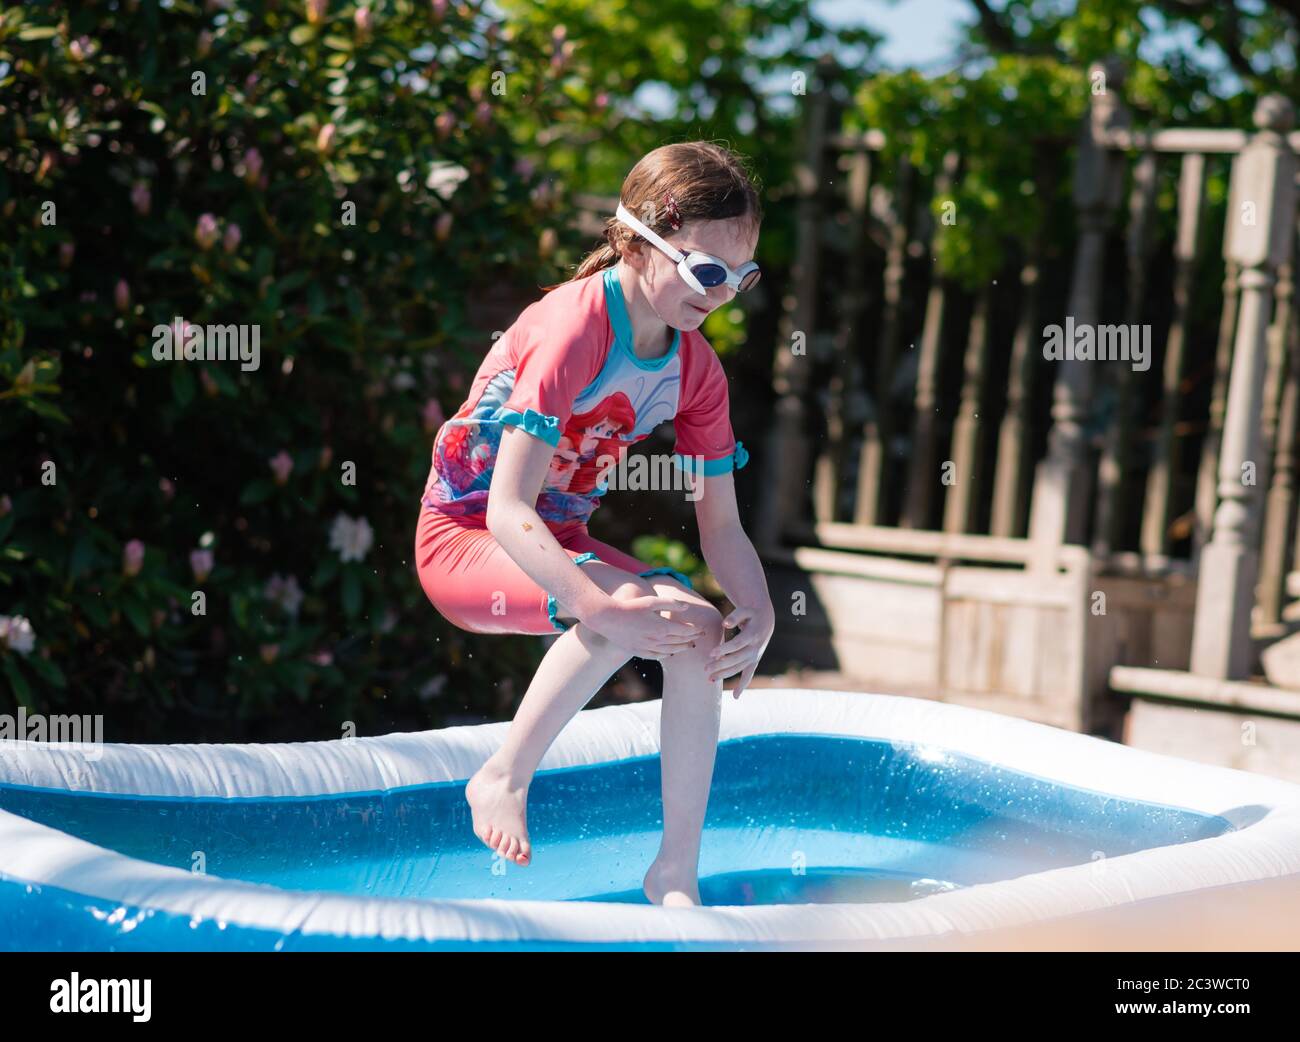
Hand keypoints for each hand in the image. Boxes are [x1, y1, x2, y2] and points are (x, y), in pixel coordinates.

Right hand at [581, 594, 704, 659]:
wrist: (608, 618)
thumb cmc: (631, 606)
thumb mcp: (652, 601)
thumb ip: (671, 603)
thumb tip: (686, 607)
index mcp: (662, 627)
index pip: (685, 631)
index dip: (695, 631)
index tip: (702, 630)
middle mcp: (657, 640)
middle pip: (679, 641)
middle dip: (691, 639)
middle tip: (699, 637)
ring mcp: (647, 647)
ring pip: (670, 650)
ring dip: (681, 648)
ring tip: (688, 646)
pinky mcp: (638, 651)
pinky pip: (656, 656)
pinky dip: (666, 655)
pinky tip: (670, 653)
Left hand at [707, 604, 773, 698]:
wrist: (765, 620)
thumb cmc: (751, 614)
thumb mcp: (745, 610)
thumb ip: (735, 616)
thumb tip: (725, 624)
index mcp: (753, 635)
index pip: (737, 644)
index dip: (725, 649)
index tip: (711, 653)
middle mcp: (755, 648)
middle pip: (736, 659)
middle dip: (721, 665)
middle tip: (706, 668)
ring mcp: (755, 656)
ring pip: (739, 668)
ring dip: (725, 674)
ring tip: (710, 679)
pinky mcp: (754, 661)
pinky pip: (749, 674)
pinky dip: (743, 685)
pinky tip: (736, 696)